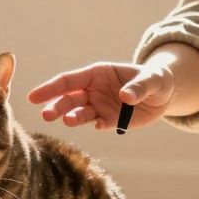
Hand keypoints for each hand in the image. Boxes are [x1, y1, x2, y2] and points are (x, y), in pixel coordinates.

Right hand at [26, 62, 174, 131]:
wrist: (164, 95)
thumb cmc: (156, 79)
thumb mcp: (152, 79)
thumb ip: (139, 86)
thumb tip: (126, 96)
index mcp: (97, 73)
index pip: (68, 81)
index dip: (50, 88)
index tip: (33, 97)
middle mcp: (93, 90)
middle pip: (68, 99)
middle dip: (56, 106)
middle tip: (46, 115)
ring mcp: (99, 106)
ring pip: (79, 113)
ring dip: (71, 117)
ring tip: (66, 121)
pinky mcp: (109, 120)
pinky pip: (99, 123)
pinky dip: (99, 124)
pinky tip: (101, 125)